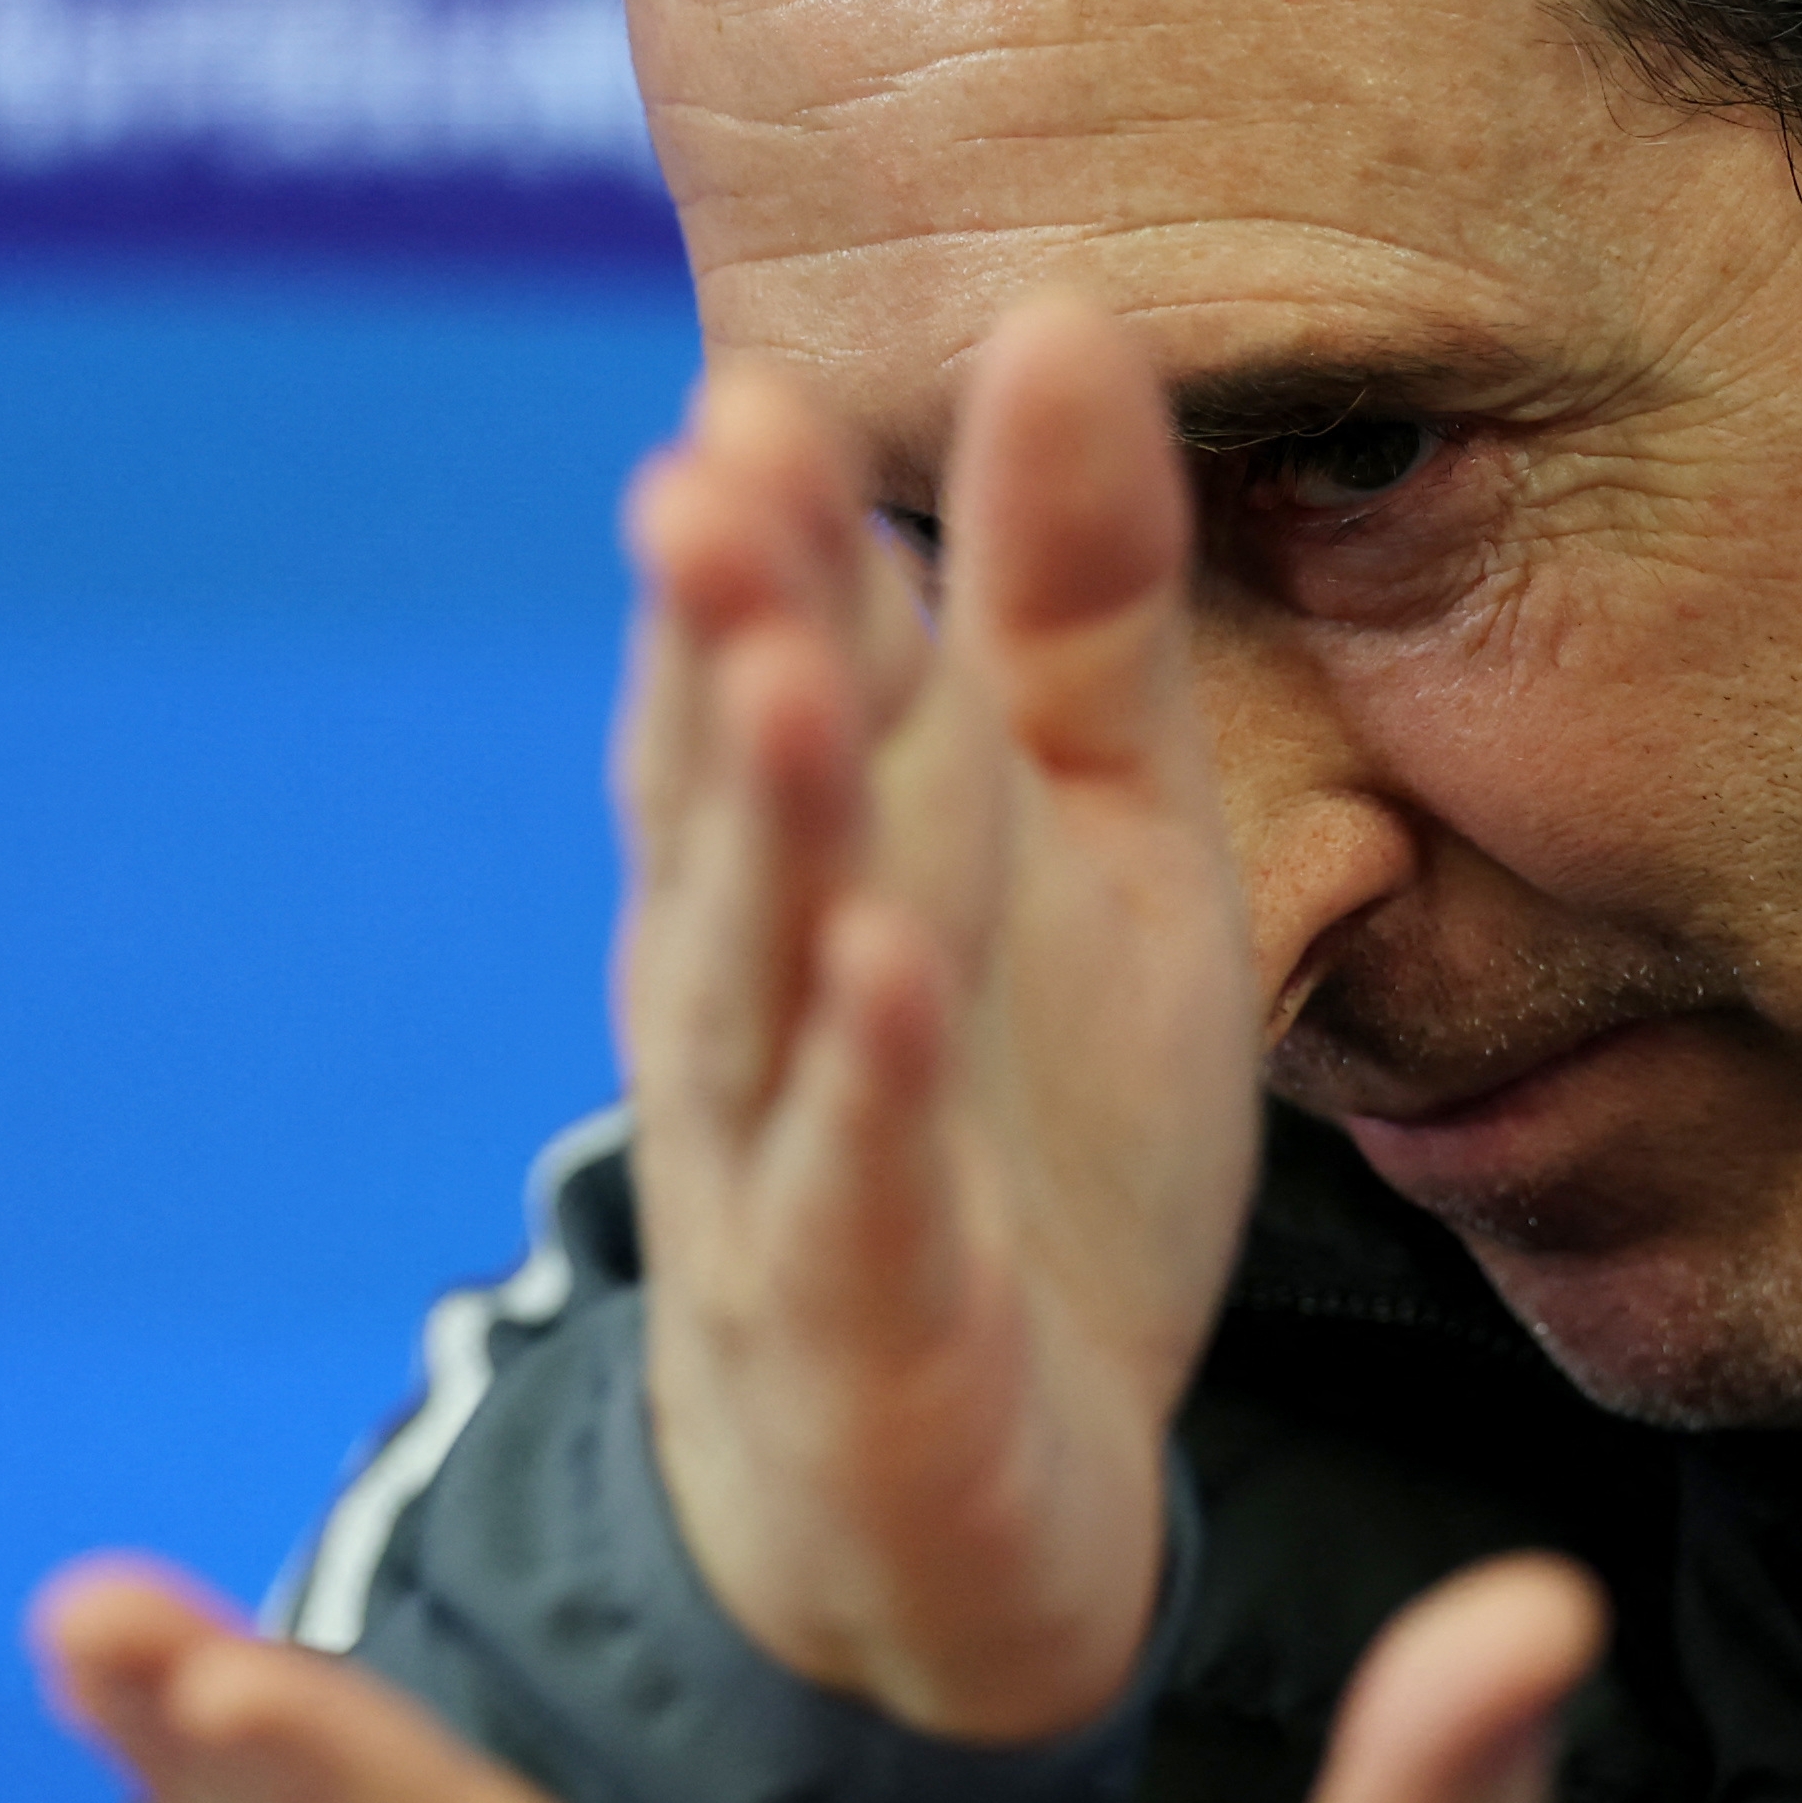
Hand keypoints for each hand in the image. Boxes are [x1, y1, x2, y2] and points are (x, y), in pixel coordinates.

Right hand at [613, 300, 1263, 1742]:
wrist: (979, 1493)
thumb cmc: (1019, 1121)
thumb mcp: (1090, 829)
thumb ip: (1069, 595)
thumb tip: (1062, 309)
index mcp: (809, 848)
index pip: (779, 665)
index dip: (767, 541)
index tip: (754, 391)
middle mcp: (757, 986)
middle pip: (737, 792)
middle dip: (721, 635)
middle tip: (711, 465)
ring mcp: (786, 1159)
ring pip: (759, 975)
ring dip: (768, 827)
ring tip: (787, 680)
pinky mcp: (860, 1330)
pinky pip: (854, 1197)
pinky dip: (865, 1090)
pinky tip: (889, 972)